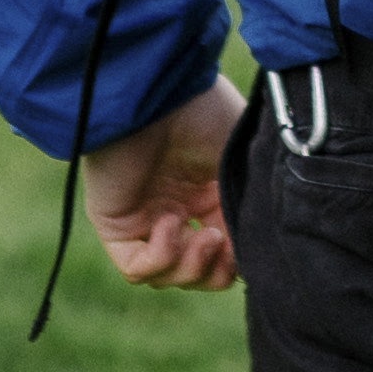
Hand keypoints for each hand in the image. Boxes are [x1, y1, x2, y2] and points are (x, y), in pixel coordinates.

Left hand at [78, 78, 243, 292]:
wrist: (163, 95)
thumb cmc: (206, 113)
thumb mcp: (243, 163)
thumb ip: (250, 206)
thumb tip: (256, 253)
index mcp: (207, 195)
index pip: (224, 251)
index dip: (239, 261)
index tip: (252, 248)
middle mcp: (176, 209)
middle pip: (198, 272)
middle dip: (219, 272)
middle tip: (226, 247)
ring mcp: (144, 219)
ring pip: (169, 277)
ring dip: (194, 268)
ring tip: (206, 236)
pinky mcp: (116, 223)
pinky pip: (136, 268)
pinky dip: (162, 258)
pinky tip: (171, 224)